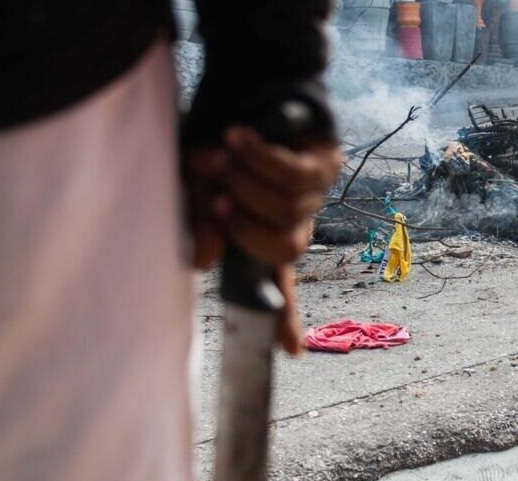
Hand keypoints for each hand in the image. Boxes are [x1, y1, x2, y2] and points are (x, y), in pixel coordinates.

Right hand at [185, 126, 341, 354]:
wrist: (241, 92)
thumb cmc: (214, 148)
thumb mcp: (193, 187)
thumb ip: (199, 225)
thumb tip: (204, 265)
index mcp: (265, 237)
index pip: (279, 285)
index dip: (285, 319)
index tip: (291, 351)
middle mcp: (296, 222)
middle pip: (286, 248)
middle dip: (246, 225)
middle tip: (216, 197)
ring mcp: (315, 195)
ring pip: (288, 208)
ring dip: (247, 182)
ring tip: (221, 155)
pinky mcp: (324, 162)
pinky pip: (293, 173)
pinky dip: (259, 157)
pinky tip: (236, 138)